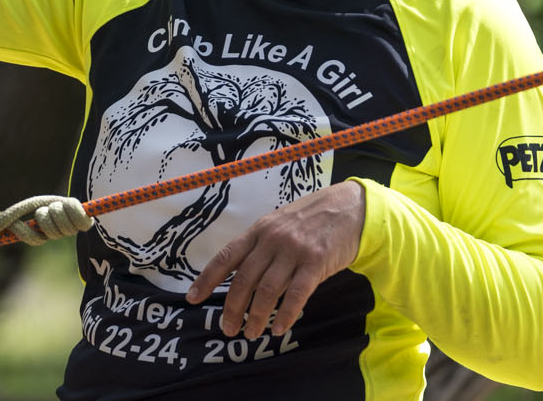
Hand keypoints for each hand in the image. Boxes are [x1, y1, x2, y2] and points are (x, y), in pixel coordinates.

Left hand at [184, 181, 364, 339]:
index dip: (207, 278)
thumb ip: (261, 247)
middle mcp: (272, 239)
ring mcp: (294, 250)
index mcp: (258, 230)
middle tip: (227, 330)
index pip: (226, 257)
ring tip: (251, 334)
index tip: (193, 299)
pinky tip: (279, 329)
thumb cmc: (311, 220)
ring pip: (268, 290)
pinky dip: (286, 314)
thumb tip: (239, 278)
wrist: (349, 208)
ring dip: (257, 316)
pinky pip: (297, 293)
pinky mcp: (316, 262)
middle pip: (244, 279)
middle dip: (232, 308)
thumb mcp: (279, 225)